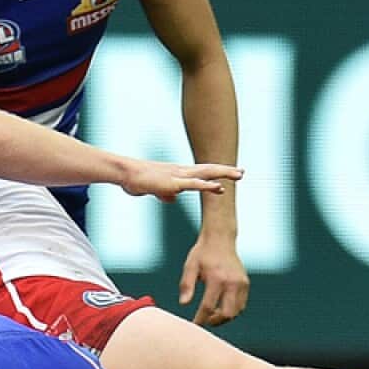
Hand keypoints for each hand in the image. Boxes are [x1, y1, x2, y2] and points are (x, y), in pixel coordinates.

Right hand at [120, 160, 243, 202]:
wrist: (126, 174)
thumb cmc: (137, 181)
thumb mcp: (154, 189)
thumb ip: (165, 193)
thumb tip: (173, 198)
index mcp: (178, 173)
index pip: (201, 171)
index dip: (216, 172)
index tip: (230, 173)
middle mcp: (181, 172)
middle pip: (208, 170)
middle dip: (226, 171)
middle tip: (242, 172)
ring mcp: (178, 176)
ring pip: (206, 173)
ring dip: (223, 174)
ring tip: (239, 175)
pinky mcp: (173, 183)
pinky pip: (194, 184)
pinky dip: (207, 185)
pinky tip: (219, 187)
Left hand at [179, 236, 248, 325]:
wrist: (220, 239)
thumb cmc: (202, 254)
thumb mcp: (190, 266)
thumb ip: (186, 285)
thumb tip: (183, 304)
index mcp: (217, 279)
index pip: (208, 306)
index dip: (201, 319)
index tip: (194, 324)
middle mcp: (232, 282)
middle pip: (227, 313)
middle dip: (215, 322)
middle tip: (204, 321)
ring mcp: (241, 283)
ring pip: (237, 311)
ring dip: (224, 318)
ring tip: (211, 315)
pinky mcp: (245, 284)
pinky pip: (241, 304)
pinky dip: (232, 310)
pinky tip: (220, 308)